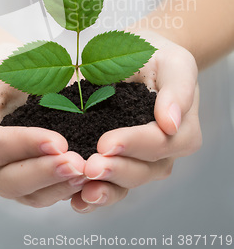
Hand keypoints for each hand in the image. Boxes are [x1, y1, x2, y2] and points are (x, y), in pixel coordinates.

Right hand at [0, 47, 85, 207]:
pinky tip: (84, 178)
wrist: (2, 79)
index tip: (55, 141)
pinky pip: (42, 197)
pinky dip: (64, 190)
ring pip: (27, 195)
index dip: (23, 146)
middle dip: (45, 171)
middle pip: (8, 180)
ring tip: (84, 170)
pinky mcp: (22, 187)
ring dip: (58, 185)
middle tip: (76, 162)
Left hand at [70, 31, 201, 212]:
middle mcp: (162, 151)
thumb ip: (178, 89)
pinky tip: (77, 201)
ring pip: (126, 183)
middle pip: (144, 170)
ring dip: (105, 190)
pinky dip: (94, 197)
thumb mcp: (174, 63)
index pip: (160, 143)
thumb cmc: (157, 57)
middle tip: (90, 166)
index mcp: (181, 129)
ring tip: (83, 191)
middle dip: (116, 170)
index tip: (107, 142)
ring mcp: (139, 160)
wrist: (137, 57)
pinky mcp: (117, 162)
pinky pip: (110, 185)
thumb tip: (172, 122)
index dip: (134, 145)